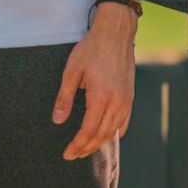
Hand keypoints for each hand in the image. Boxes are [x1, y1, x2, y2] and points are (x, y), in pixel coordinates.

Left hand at [54, 17, 135, 159]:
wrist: (115, 32)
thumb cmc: (91, 49)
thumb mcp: (72, 71)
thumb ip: (65, 98)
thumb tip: (58, 120)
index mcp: (100, 97)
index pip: (88, 131)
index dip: (77, 145)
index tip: (67, 154)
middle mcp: (116, 102)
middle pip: (101, 135)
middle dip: (87, 148)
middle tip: (74, 155)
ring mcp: (126, 100)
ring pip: (113, 131)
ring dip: (100, 143)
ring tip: (86, 149)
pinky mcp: (130, 96)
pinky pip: (124, 122)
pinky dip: (115, 133)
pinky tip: (107, 136)